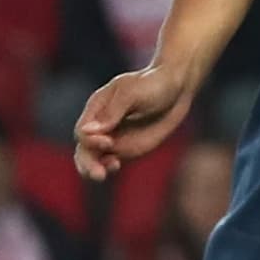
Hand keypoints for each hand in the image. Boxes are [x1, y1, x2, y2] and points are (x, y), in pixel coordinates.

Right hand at [74, 63, 193, 181]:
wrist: (176, 89)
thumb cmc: (153, 84)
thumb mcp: (133, 92)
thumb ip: (112, 112)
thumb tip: (88, 131)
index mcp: (98, 106)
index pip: (83, 130)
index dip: (90, 140)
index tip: (108, 142)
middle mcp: (101, 124)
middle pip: (84, 149)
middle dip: (87, 163)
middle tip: (98, 174)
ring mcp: (113, 137)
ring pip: (93, 159)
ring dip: (93, 169)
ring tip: (102, 175)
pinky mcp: (125, 147)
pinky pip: (109, 161)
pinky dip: (107, 166)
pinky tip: (116, 165)